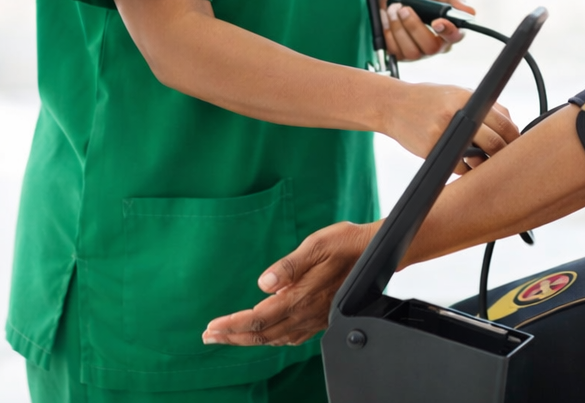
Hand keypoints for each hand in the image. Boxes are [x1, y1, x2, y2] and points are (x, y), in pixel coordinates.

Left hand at [203, 221, 378, 346]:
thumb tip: (264, 283)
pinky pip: (290, 337)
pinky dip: (271, 339)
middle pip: (262, 334)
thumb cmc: (346, 243)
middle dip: (232, 337)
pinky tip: (264, 335)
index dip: (231, 325)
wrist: (375, 251)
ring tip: (227, 337)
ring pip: (274, 338)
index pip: (258, 317)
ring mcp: (314, 318)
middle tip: (208, 337)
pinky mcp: (321, 317)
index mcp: (301, 295)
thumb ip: (289, 266)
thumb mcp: (316, 244)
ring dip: (248, 340)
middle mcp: (306, 312)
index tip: (211, 327)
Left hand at [377, 0, 474, 59]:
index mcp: (450, 25)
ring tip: (393, 9)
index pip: (455, 37)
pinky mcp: (401, 51)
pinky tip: (387, 19)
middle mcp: (436, 40)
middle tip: (404, 8)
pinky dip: (388, 33)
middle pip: (431, 48)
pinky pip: (395, 52)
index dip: (447, 32)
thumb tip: (470, 11)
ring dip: (398, 28)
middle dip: (414, 27)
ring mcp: (418, 48)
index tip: (436, 21)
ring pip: (412, 52)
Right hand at [386, 81, 517, 173]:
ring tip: (481, 159)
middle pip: (494, 142)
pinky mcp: (431, 149)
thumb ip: (485, 107)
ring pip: (477, 158)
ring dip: (484, 163)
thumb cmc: (430, 100)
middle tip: (504, 159)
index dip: (514, 137)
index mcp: (468, 98)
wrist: (395, 105)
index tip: (518, 145)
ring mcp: (444, 133)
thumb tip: (511, 125)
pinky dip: (465, 168)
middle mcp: (457, 114)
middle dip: (503, 154)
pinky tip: (462, 162)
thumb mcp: (458, 94)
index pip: (503, 122)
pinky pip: (458, 167)